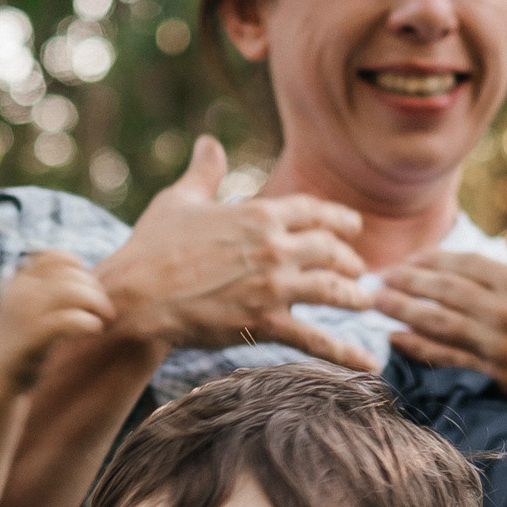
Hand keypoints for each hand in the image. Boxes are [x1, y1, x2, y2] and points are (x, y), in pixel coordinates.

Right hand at [0, 249, 122, 384]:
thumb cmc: (21, 343)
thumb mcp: (27, 308)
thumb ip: (47, 291)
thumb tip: (87, 277)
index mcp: (20, 281)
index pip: (56, 257)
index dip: (80, 268)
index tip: (89, 287)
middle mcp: (21, 291)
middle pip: (71, 274)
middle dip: (95, 289)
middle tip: (106, 309)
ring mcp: (27, 312)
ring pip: (73, 292)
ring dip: (97, 302)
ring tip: (105, 318)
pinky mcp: (35, 336)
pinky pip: (72, 320)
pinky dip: (90, 322)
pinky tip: (95, 329)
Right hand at [100, 135, 379, 366]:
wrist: (136, 296)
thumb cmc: (152, 247)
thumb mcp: (180, 200)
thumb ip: (205, 172)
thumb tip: (208, 142)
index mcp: (259, 214)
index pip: (315, 212)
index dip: (339, 220)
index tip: (353, 227)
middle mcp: (274, 247)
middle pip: (332, 250)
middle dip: (350, 260)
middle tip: (358, 270)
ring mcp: (273, 287)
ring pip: (334, 291)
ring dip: (355, 297)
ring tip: (366, 303)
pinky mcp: (265, 323)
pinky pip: (317, 340)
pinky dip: (348, 354)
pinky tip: (371, 364)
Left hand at [375, 253, 506, 425]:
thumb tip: (495, 268)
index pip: (462, 264)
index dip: (427, 261)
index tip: (404, 262)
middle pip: (442, 287)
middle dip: (404, 280)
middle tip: (374, 278)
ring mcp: (502, 340)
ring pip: (439, 319)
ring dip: (401, 308)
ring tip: (374, 302)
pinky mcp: (502, 373)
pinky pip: (449, 356)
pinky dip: (419, 345)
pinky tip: (396, 338)